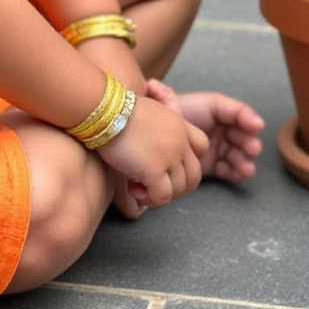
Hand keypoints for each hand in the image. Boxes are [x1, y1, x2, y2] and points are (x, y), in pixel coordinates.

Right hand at [94, 95, 208, 208]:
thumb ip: (158, 129)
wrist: (105, 109)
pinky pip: (162, 197)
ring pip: (179, 190)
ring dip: (159, 194)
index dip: (187, 160)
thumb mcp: (147, 112)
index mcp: (179, 123)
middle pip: (194, 175)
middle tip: (153, 183)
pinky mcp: (154, 170)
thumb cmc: (117, 109)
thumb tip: (150, 150)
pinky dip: (149, 199)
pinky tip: (132, 187)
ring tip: (138, 185)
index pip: (202, 146)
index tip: (167, 163)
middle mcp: (180, 141)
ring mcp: (170, 156)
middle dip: (176, 186)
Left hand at [146, 78, 264, 182]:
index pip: (234, 110)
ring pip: (237, 152)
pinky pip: (229, 169)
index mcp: (214, 108)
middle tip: (253, 148)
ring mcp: (219, 146)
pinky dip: (236, 172)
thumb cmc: (166, 116)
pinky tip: (240, 175)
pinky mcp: (214, 164)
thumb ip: (162, 95)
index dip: (247, 117)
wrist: (158, 137)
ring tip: (247, 169)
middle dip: (249, 140)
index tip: (257, 125)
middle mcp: (220, 127)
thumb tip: (153, 85)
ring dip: (244, 159)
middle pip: (240, 133)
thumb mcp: (166, 104)